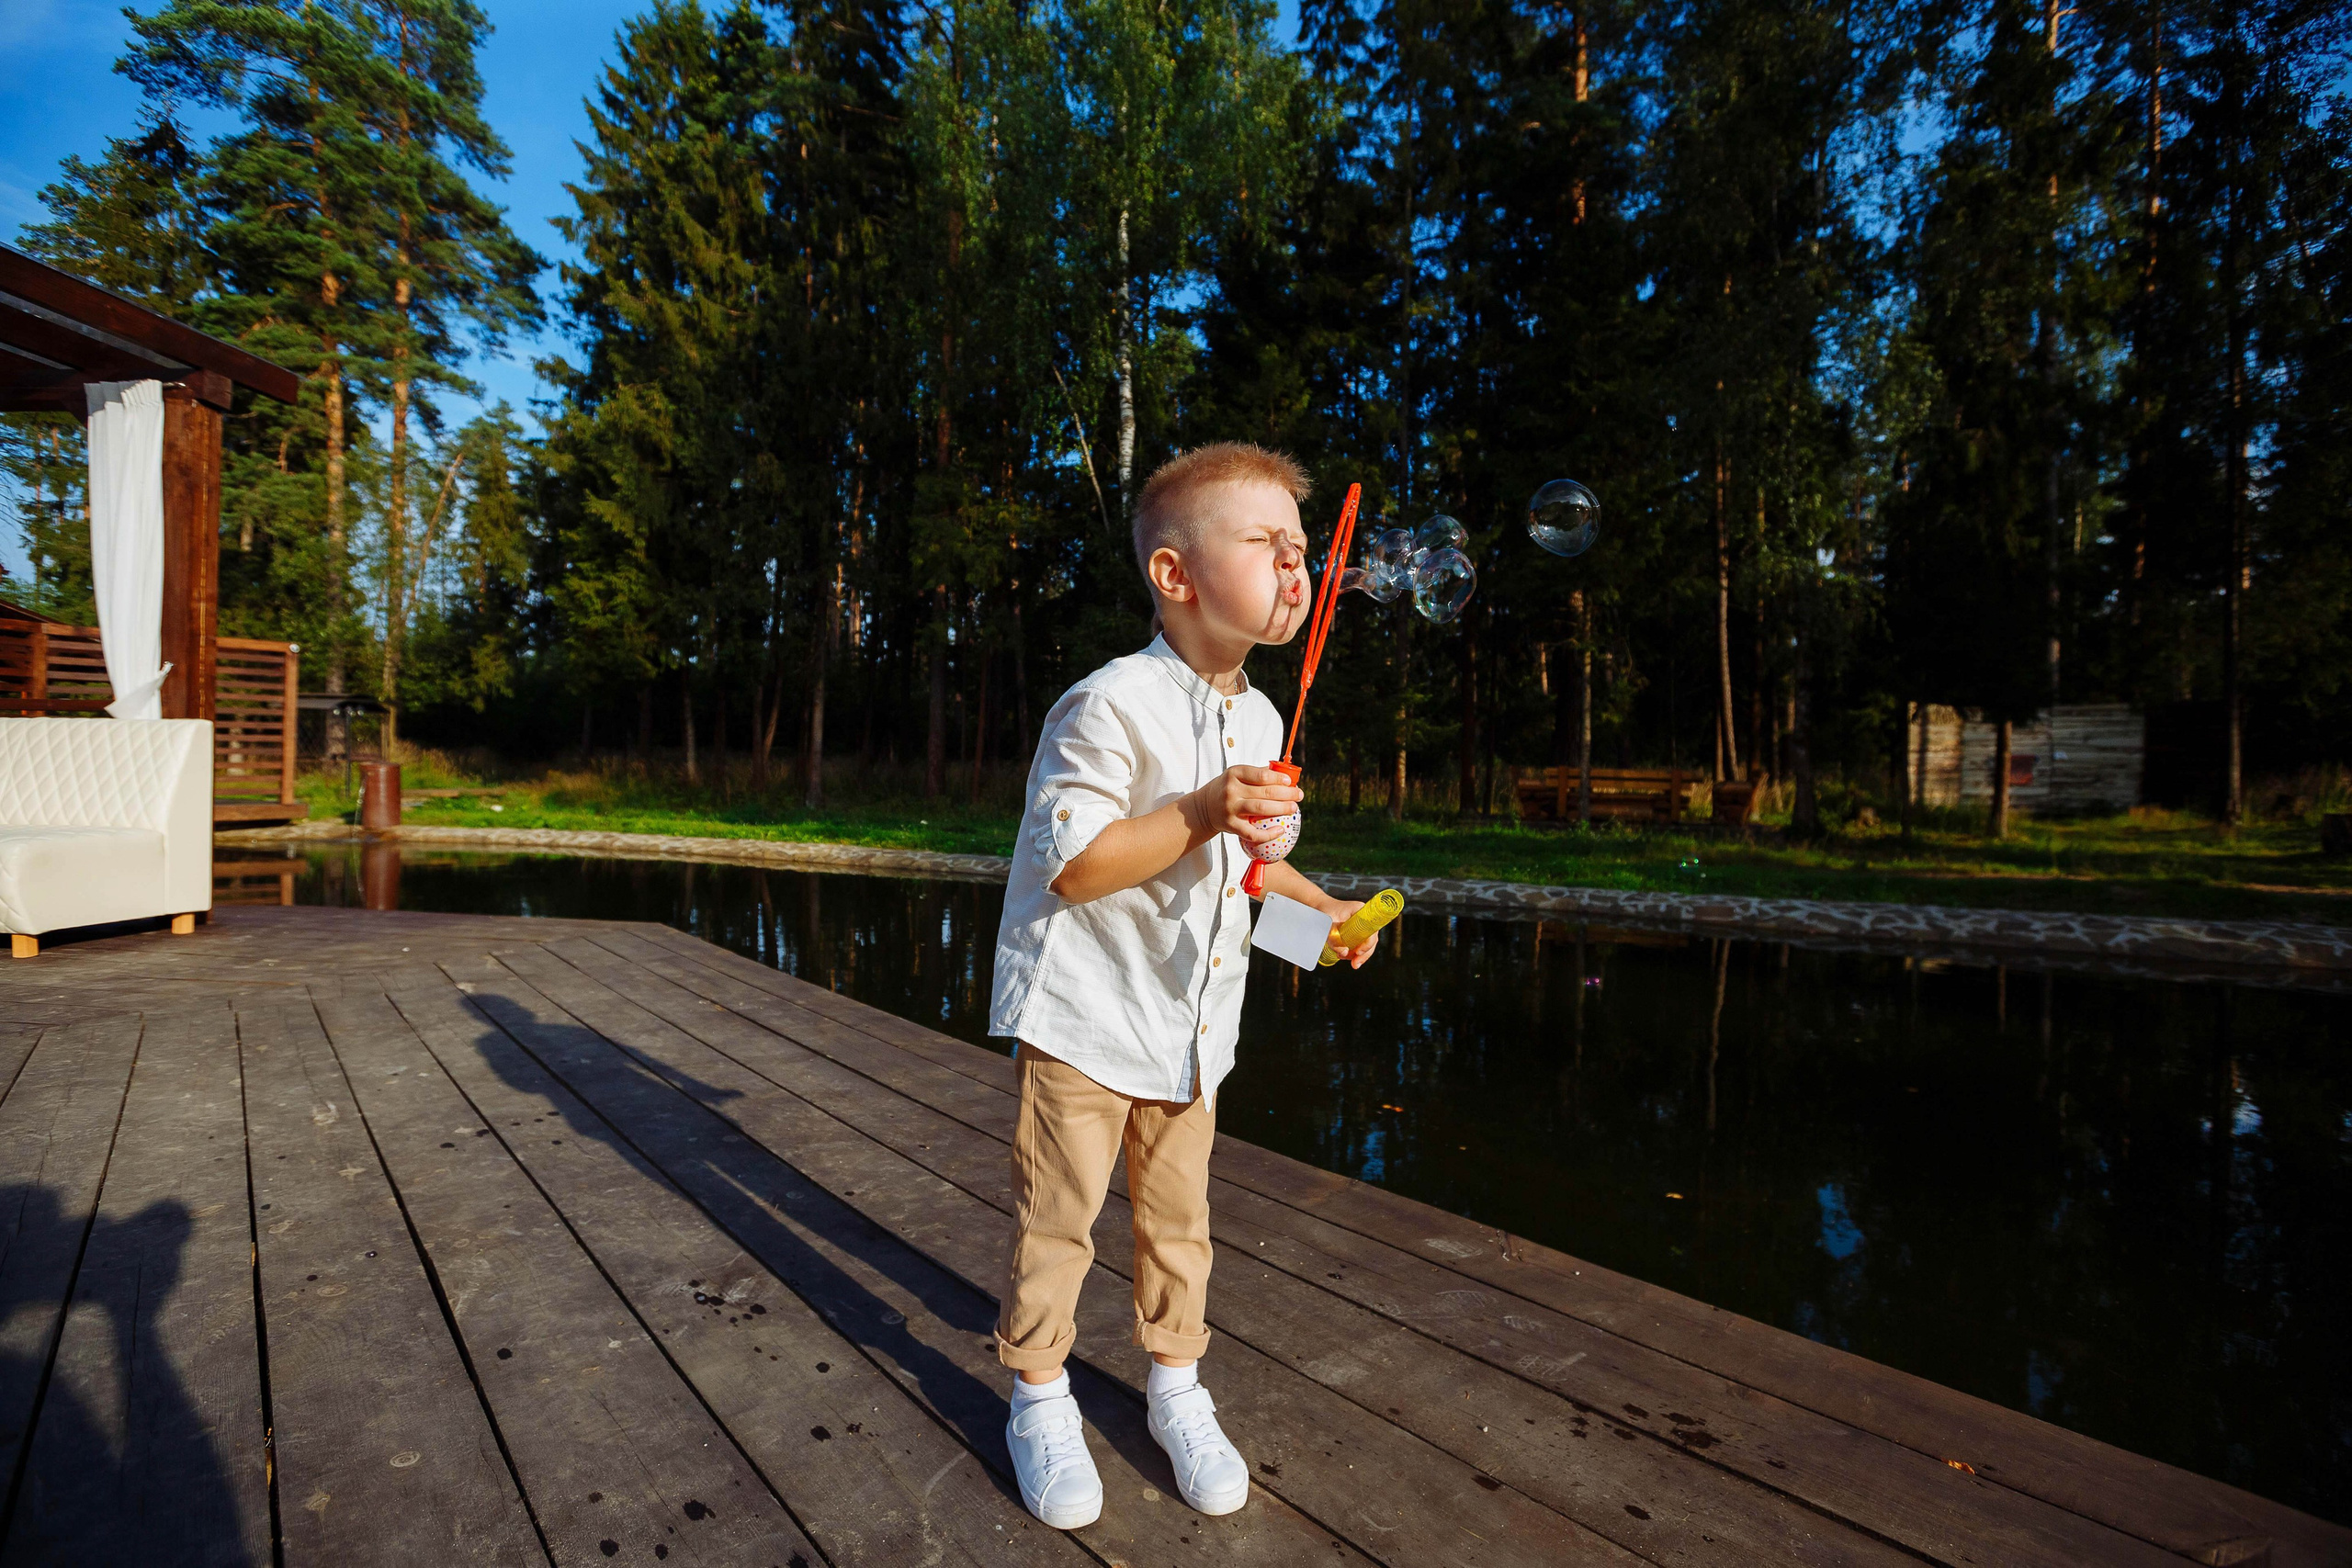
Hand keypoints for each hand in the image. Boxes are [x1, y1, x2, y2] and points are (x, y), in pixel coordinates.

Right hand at [1185, 764, 1301, 845]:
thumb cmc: (1227, 789)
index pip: (1261, 775)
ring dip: (1281, 809)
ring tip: (1294, 808)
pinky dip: (1268, 834)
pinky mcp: (1231, 825)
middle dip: (1287, 793)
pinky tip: (1280, 830)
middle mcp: (1232, 790)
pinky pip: (1252, 833)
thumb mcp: (1237, 775)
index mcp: (1234, 773)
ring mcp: (1231, 808)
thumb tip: (1285, 774)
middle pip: (1265, 792)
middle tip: (1299, 795)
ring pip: (1261, 809)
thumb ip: (1257, 773)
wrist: (1204, 808)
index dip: (1279, 778)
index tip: (1290, 782)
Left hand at [1321, 897, 1379, 968]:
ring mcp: (1361, 925)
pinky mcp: (1356, 930)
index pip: (1372, 930)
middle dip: (1364, 954)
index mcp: (1361, 912)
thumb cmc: (1324, 911)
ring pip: (1366, 943)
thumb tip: (1344, 952)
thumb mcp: (1328, 925)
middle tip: (1355, 964)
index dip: (1368, 943)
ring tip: (1346, 959)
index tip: (1359, 952)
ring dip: (1359, 955)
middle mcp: (1364, 918)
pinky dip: (1354, 952)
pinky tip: (1345, 956)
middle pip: (1371, 939)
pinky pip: (1360, 943)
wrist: (1319, 907)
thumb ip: (1335, 939)